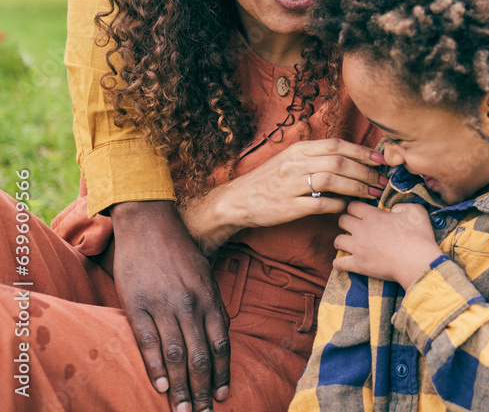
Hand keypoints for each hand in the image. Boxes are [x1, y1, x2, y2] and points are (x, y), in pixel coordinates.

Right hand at [110, 201, 229, 411]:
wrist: (149, 222)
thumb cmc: (179, 249)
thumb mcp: (204, 273)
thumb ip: (210, 304)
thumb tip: (216, 337)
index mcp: (209, 296)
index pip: (221, 342)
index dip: (223, 372)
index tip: (224, 395)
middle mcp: (189, 304)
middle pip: (200, 355)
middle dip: (204, 388)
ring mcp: (163, 306)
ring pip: (175, 356)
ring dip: (182, 388)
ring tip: (185, 410)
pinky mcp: (137, 305)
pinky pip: (148, 343)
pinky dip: (156, 368)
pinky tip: (162, 387)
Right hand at [180, 138, 387, 252]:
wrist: (238, 201)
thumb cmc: (270, 180)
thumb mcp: (291, 159)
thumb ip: (317, 156)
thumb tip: (351, 157)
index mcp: (299, 150)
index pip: (336, 145)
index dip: (361, 151)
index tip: (380, 159)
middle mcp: (296, 163)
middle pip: (339, 163)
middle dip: (366, 171)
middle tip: (382, 180)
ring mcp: (291, 185)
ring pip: (332, 182)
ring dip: (357, 188)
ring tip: (373, 194)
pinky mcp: (288, 206)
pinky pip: (319, 205)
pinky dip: (337, 205)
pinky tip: (348, 208)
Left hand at [333, 202, 442, 288]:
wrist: (418, 262)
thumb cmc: (419, 236)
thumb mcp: (416, 211)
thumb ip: (401, 205)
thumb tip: (392, 210)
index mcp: (373, 215)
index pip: (353, 205)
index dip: (356, 207)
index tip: (361, 212)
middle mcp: (361, 229)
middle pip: (342, 220)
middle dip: (347, 222)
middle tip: (355, 227)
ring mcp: (358, 248)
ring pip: (337, 241)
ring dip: (343, 241)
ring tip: (351, 245)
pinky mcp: (358, 265)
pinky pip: (338, 263)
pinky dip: (339, 263)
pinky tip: (346, 262)